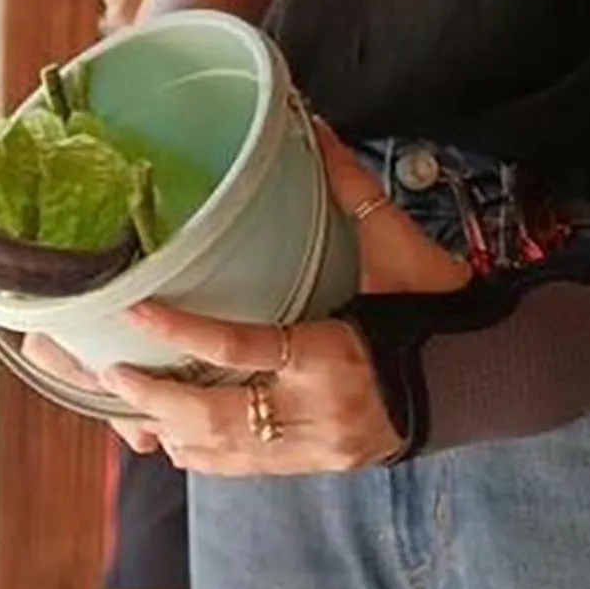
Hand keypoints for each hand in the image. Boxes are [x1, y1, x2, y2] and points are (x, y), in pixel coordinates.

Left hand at [19, 127, 468, 475]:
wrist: (481, 375)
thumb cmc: (432, 302)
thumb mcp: (397, 244)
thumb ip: (348, 187)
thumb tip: (308, 120)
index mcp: (337, 352)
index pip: (245, 347)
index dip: (184, 330)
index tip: (137, 306)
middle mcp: (324, 412)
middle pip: (222, 419)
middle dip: (157, 399)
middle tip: (108, 369)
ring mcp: (320, 448)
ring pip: (227, 453)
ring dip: (169, 430)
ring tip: (122, 399)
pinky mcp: (319, 466)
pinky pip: (246, 469)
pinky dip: (202, 453)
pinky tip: (166, 434)